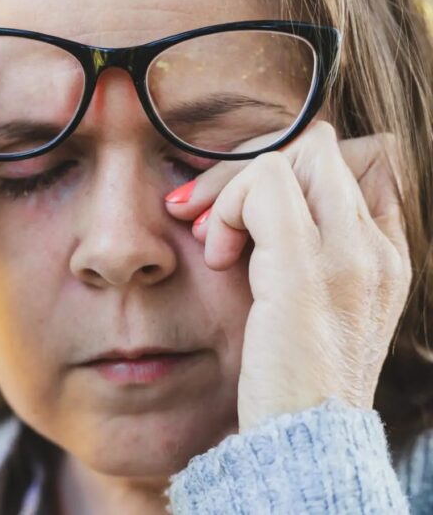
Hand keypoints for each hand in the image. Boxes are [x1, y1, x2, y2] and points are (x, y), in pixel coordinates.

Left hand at [164, 120, 412, 430]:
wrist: (302, 443)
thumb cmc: (288, 377)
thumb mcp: (301, 302)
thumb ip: (293, 248)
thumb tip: (249, 199)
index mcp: (384, 255)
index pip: (363, 158)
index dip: (296, 166)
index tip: (248, 208)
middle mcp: (377, 249)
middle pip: (323, 148)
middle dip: (252, 167)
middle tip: (208, 216)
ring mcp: (348, 258)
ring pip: (295, 156)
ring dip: (236, 187)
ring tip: (213, 240)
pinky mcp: (306, 273)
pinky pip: (267, 186)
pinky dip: (230, 206)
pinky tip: (217, 254)